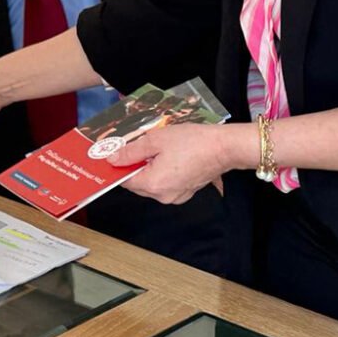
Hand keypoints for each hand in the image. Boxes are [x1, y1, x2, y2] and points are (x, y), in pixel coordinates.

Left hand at [106, 124, 228, 203]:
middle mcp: (163, 196)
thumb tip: (113, 159)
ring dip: (148, 168)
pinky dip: (161, 172)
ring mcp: (176, 196)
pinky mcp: (186, 192)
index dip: (118, 166)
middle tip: (137, 147)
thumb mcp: (155, 140)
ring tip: (155, 149)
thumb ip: (131, 151)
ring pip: (151, 183)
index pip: (124, 180)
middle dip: (134, 166)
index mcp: (153, 184)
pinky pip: (165, 184)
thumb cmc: (192, 141)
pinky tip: (168, 157)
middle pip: (137, 183)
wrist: (224, 147)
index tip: (116, 154)